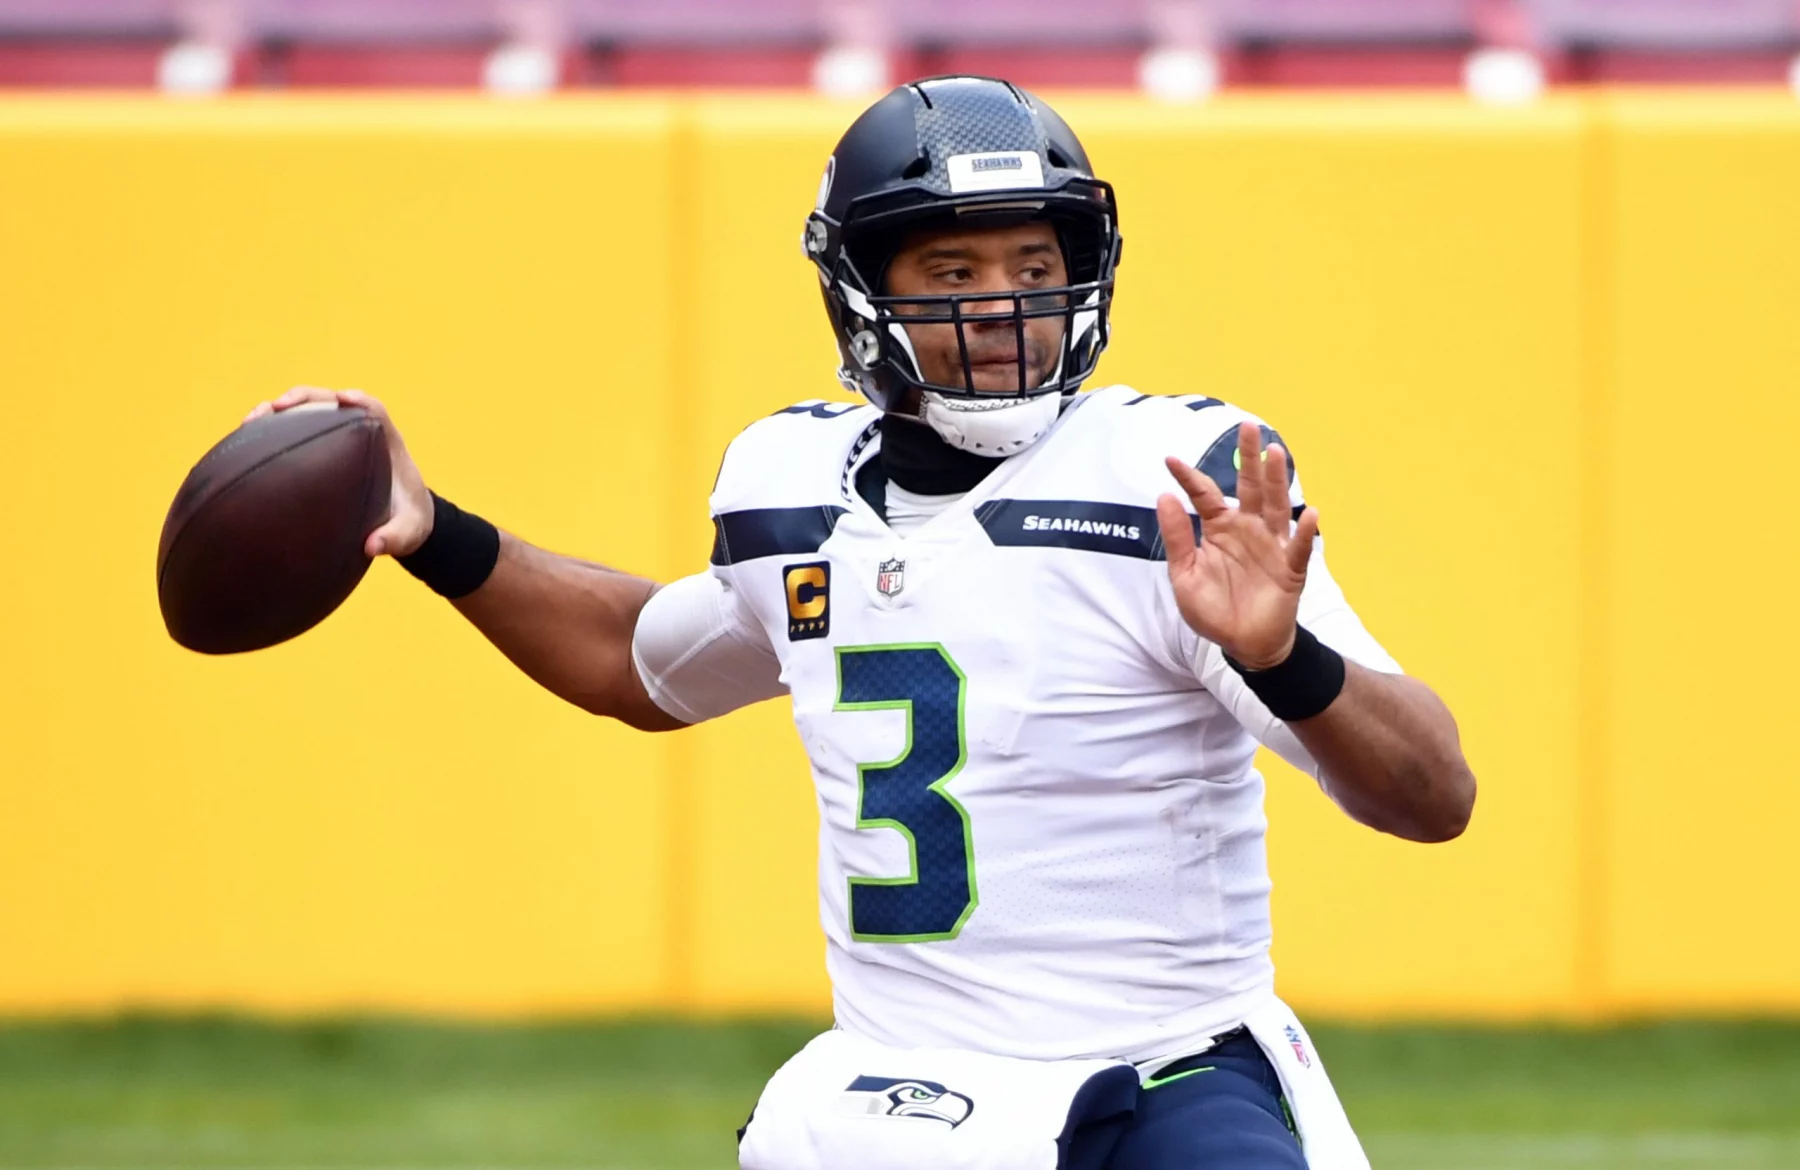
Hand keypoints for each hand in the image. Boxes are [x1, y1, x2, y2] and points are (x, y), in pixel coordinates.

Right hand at [243, 386, 433, 557]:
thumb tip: (372, 546)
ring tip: (251, 421)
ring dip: (279, 412)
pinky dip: (271, 433)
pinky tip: (245, 444)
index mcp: (387, 444)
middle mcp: (359, 434)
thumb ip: (397, 538)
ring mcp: (336, 439)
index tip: (342, 399)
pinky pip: (294, 433)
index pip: (374, 410)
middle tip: (278, 406)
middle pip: (331, 401)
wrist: (401, 521)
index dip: (359, 401)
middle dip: (304, 399)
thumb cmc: (408, 522)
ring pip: (306, 413)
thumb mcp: (409, 532)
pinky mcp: (319, 450)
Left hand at [1155, 422, 1320, 669]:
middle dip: (1249, 459)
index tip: (1169, 460)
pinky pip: (1298, 547)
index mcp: (1219, 528)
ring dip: (1276, 480)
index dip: (1188, 478)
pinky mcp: (1290, 568)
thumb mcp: (1184, 576)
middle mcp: (1247, 528)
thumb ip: (1177, 538)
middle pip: (1249, 487)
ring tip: (1275, 453)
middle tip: (1248, 428)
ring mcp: (1271, 545)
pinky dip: (1303, 531)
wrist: (1243, 644)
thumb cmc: (1214, 609)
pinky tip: (1308, 513)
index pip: (1204, 495)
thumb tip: (1164, 496)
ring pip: (1275, 506)